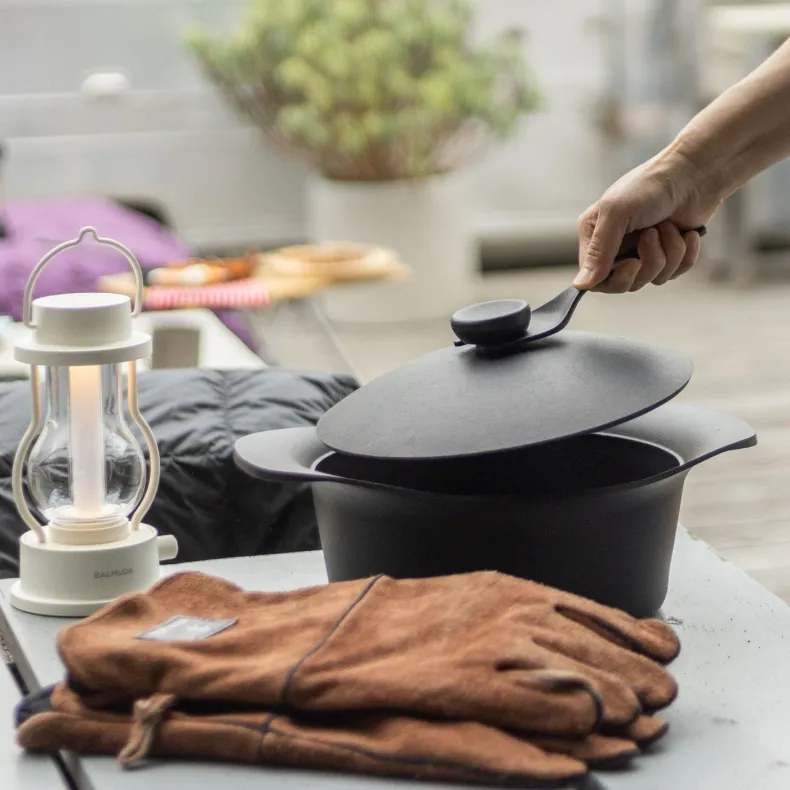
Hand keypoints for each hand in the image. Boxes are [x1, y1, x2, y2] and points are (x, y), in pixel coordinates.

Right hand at [574, 150, 723, 292]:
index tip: (633, 263)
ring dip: (669, 253)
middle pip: (625, 284)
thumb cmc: (652, 184)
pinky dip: (686, 253)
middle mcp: (617, 246)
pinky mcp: (669, 253)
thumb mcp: (617, 213)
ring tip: (668, 226)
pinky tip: (686, 233)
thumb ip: (598, 251)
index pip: (596, 280)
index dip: (616, 279)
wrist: (696, 172)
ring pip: (653, 278)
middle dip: (647, 263)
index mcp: (596, 236)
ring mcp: (644, 251)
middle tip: (652, 236)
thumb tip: (581, 284)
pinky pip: (676, 272)